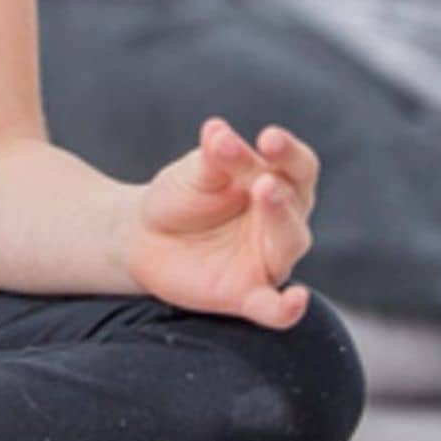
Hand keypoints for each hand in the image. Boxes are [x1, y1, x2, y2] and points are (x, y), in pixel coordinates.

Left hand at [127, 117, 320, 330]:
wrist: (143, 236)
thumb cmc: (181, 197)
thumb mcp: (193, 173)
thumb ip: (212, 158)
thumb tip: (217, 132)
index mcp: (275, 182)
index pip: (297, 166)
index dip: (288, 152)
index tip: (269, 138)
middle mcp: (281, 221)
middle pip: (296, 203)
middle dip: (280, 191)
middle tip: (262, 180)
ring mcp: (268, 259)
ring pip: (289, 242)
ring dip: (281, 221)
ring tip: (265, 192)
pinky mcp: (249, 294)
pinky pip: (275, 308)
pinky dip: (288, 308)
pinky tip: (297, 301)